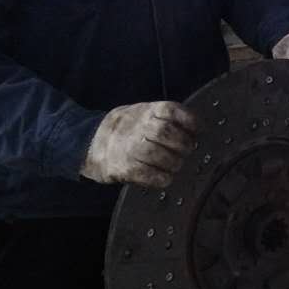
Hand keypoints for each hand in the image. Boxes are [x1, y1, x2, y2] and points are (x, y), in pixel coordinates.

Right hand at [80, 100, 198, 187]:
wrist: (90, 142)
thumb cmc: (125, 128)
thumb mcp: (141, 112)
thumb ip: (162, 117)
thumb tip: (195, 129)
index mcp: (144, 111)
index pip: (170, 110)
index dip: (188, 120)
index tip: (198, 129)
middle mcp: (136, 127)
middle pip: (165, 132)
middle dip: (182, 144)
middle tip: (187, 150)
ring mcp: (129, 148)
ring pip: (158, 155)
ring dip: (174, 163)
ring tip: (176, 165)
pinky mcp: (124, 168)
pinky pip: (148, 175)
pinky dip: (162, 178)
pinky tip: (166, 177)